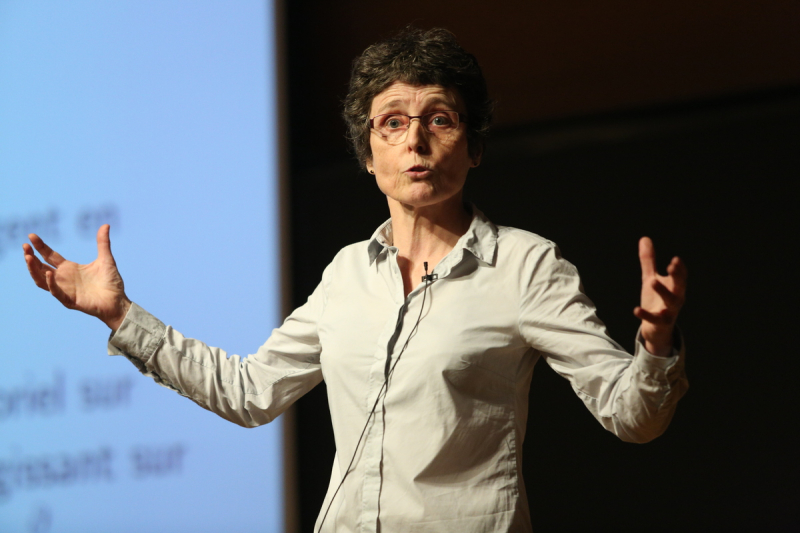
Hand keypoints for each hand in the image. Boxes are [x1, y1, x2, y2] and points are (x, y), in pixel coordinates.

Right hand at [23, 224, 130, 330]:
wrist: (118, 302)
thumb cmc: (111, 282)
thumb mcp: (106, 259)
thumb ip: (103, 243)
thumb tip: (106, 225)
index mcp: (69, 268)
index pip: (50, 256)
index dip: (40, 246)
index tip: (31, 236)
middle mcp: (64, 278)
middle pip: (41, 267)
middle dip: (31, 257)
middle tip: (25, 246)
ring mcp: (65, 290)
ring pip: (42, 280)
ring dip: (34, 270)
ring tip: (29, 257)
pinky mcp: (70, 300)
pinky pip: (56, 292)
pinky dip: (51, 283)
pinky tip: (49, 273)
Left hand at [633, 237, 686, 356]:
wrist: (655, 328)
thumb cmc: (655, 300)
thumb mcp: (650, 278)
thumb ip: (649, 261)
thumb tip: (645, 239)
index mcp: (675, 287)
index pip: (680, 276)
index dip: (679, 269)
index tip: (675, 259)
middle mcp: (675, 299)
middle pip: (679, 287)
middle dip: (677, 277)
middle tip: (671, 266)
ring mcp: (668, 312)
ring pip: (670, 302)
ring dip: (663, 292)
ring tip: (652, 281)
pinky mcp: (659, 323)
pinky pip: (654, 319)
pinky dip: (646, 315)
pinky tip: (636, 310)